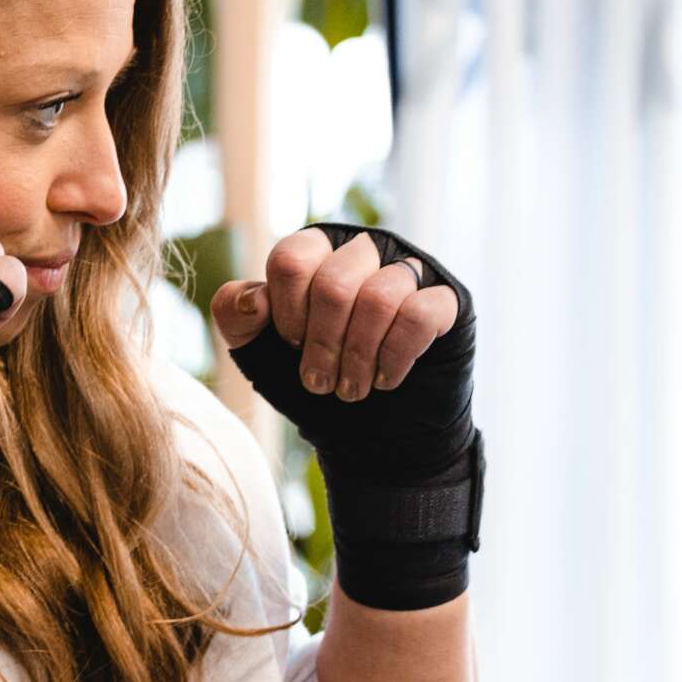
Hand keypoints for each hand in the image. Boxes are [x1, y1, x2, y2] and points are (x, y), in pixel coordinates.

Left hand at [207, 222, 458, 402]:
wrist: (369, 430)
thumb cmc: (312, 379)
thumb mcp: (258, 351)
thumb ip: (236, 315)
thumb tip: (255, 300)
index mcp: (316, 252)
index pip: (292, 258)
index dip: (287, 312)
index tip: (291, 346)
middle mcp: (362, 251)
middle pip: (335, 282)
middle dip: (322, 344)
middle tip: (319, 381)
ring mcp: (408, 272)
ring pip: (380, 296)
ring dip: (358, 356)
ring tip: (351, 389)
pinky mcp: (446, 300)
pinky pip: (420, 313)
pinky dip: (395, 356)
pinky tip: (385, 380)